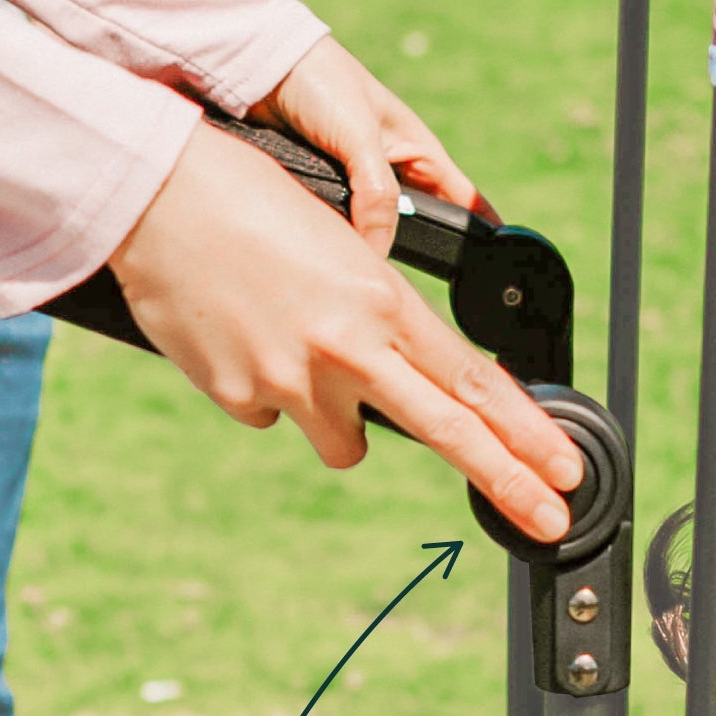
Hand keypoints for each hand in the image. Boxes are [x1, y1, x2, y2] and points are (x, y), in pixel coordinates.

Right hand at [109, 121, 581, 541]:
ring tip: (297, 351)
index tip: (563, 469)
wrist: (152, 195)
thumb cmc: (242, 198)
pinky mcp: (234, 396)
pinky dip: (262, 387)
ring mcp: (288, 380)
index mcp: (380, 300)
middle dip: (508, 481)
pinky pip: (268, 414)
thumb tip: (391, 373)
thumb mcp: (335, 244)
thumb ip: (372, 315)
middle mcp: (344, 348)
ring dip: (337, 417)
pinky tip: (238, 334)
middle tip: (551, 520)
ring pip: (344, 442)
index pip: (473, 380)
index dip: (527, 432)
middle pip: (446, 431)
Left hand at [252, 35, 499, 255]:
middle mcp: (391, 170)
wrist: (262, 70)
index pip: (461, 198)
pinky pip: (337, 226)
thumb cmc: (323, 84)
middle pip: (414, 225)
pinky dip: (334, 239)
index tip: (492, 264)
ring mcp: (356, 183)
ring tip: (361, 278)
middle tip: (399, 285)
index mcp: (417, 151)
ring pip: (371, 230)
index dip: (480, 228)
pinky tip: (326, 257)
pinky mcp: (322, 190)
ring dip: (366, 248)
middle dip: (412, 251)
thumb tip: (380, 248)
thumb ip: (375, 192)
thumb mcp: (358, 137)